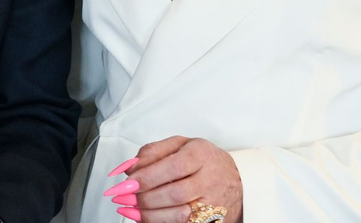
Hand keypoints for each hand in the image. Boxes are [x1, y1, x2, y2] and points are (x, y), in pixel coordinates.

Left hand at [105, 136, 241, 222]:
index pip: (174, 167)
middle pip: (175, 193)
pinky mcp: (211, 220)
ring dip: (150, 215)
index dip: (149, 177)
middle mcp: (209, 179)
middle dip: (145, 198)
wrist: (235, 180)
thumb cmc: (202, 161)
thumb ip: (152, 152)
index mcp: (200, 154)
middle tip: (125, 198)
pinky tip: (146, 218)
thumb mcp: (180, 145)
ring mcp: (213, 203)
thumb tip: (129, 168)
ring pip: (180, 215)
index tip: (129, 182)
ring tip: (131, 209)